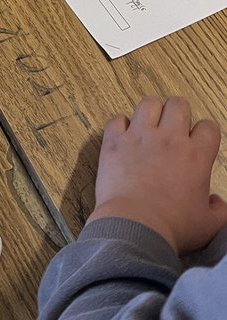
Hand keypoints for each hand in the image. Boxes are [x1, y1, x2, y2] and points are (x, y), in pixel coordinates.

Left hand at [87, 96, 226, 254]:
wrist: (135, 227)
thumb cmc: (174, 227)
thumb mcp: (208, 225)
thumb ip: (219, 210)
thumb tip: (217, 202)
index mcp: (195, 156)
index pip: (208, 127)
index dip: (205, 134)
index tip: (199, 144)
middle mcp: (169, 139)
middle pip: (178, 104)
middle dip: (178, 114)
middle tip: (173, 131)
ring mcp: (139, 136)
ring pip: (148, 103)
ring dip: (150, 113)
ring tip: (149, 129)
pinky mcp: (114, 141)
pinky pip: (117, 119)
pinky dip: (121, 126)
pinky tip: (124, 139)